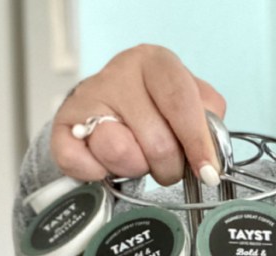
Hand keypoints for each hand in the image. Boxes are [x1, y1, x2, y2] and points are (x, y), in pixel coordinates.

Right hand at [51, 44, 226, 184]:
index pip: (180, 103)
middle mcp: (119, 73)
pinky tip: (107, 165)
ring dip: (136, 168)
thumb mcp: (193, 101)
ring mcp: (87, 97)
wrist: (110, 103)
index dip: (197, 142)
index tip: (207, 172)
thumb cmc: (157, 104)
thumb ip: (209, 121)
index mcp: (155, 62)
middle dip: (169, 166)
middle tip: (168, 165)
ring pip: (119, 151)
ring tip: (138, 157)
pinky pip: (80, 162)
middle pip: (155, 139)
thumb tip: (210, 153)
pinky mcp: (64, 123)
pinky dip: (98, 173)